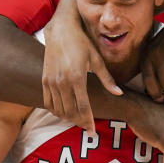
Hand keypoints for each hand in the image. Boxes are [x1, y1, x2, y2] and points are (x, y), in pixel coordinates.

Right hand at [42, 0, 121, 131]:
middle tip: (88, 127)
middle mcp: (62, 82)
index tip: (93, 131)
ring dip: (68, 118)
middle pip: (70, 112)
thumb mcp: (97, 60)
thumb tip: (119, 93)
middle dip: (79, 122)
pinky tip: (64, 112)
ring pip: (59, 109)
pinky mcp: (44, 80)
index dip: (88, 121)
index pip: (83, 107)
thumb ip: (107, 79)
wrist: (60, 30)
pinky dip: (56, 111)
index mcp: (77, 78)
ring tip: (78, 120)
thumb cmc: (82, 43)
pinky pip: (48, 103)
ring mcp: (51, 81)